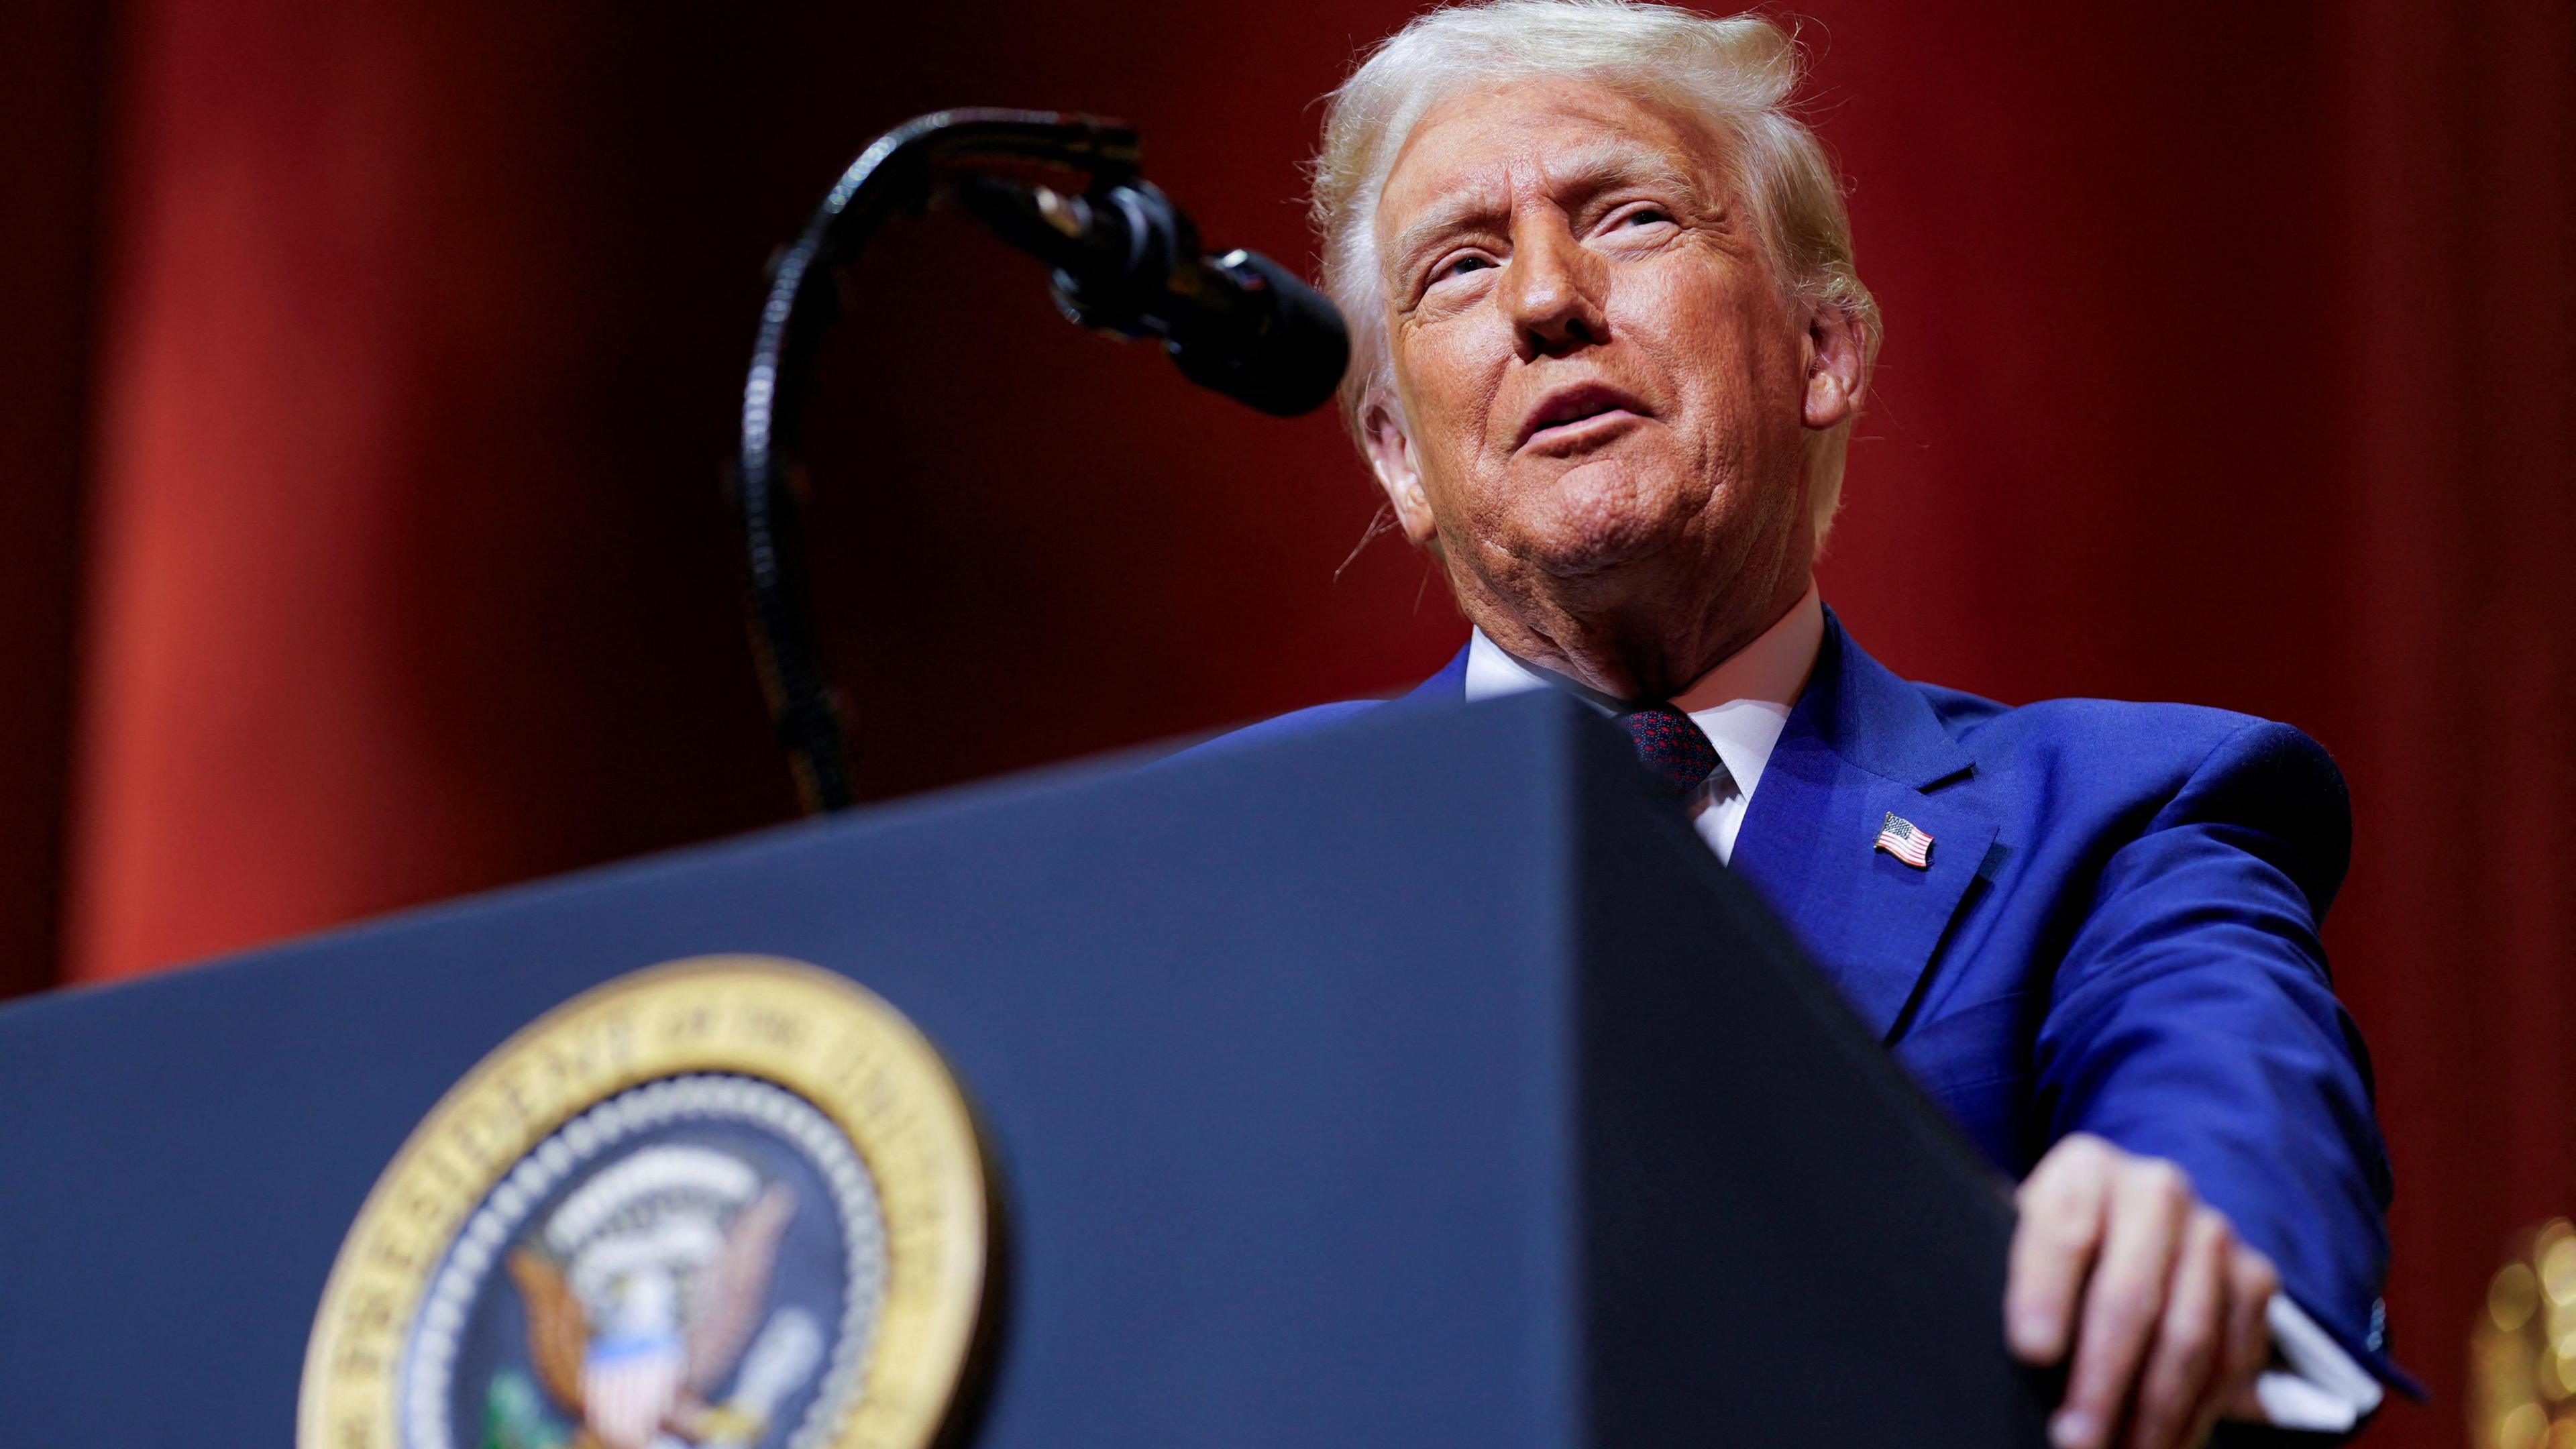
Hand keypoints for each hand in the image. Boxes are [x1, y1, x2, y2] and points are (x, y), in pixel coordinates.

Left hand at [2007, 1134, 2278, 1448]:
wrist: (2132, 1217)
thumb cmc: (2058, 1239)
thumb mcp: (2020, 1234)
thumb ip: (2015, 1275)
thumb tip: (2015, 1352)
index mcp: (2084, 1168)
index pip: (2064, 1230)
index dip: (2046, 1292)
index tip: (2031, 1351)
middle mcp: (2155, 1190)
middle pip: (2131, 1296)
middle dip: (2101, 1380)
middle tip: (2075, 1438)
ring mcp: (2212, 1233)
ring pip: (2188, 1338)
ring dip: (2152, 1412)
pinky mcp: (2252, 1278)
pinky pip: (2231, 1360)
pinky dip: (2197, 1413)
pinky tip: (2162, 1443)